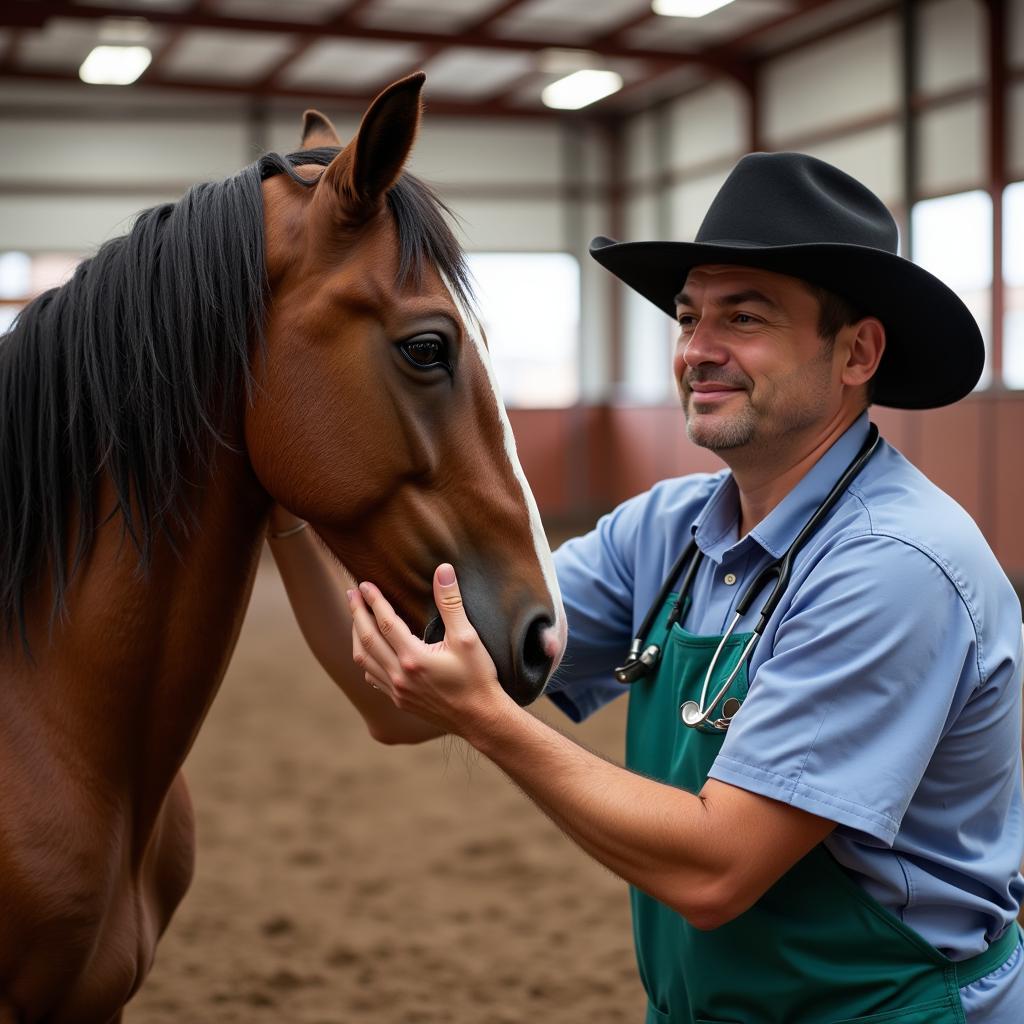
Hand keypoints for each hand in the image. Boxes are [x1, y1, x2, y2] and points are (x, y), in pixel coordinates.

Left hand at [347, 564, 513, 738]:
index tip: (365, 584)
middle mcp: (399, 675)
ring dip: (356, 636)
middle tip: (351, 594)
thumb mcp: (467, 637)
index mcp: (414, 658)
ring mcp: (396, 690)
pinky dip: (364, 659)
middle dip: (357, 613)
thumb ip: (451, 602)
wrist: (480, 718)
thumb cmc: (477, 677)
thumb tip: (443, 570)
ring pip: (364, 660)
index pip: (385, 622)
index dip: (373, 601)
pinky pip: (372, 677)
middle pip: (367, 639)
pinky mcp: (399, 700)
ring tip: (356, 618)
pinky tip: (368, 651)